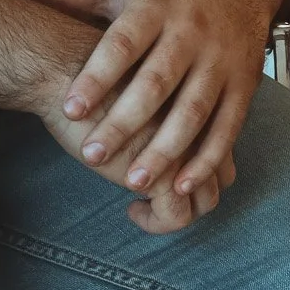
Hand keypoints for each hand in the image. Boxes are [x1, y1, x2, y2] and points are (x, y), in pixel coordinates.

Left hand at [14, 0, 273, 213]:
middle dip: (125, 121)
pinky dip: (208, 158)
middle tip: (91, 154)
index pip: (123, 43)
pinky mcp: (243, 86)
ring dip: (166, 148)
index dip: (98, 75)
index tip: (71, 107)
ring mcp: (220, 61)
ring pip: (194, 109)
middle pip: (158, 82)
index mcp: (154, 7)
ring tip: (133, 180)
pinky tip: (182, 184)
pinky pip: (227, 126)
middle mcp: (190, 32)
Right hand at [39, 86, 233, 234]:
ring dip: (173, 211)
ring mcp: (190, 150)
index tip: (171, 173)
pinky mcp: (166, 173)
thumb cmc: (95, 69)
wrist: (68, 68)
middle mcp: (205, 126)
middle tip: (159, 197)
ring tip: (140, 207)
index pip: (221, 146)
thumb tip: (158, 129)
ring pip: (204, 201)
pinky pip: (176, 216)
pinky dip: (154, 222)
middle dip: (193, 194)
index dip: (201, 167)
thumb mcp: (140, 77)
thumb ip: (160, 101)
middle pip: (220, 176)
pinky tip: (131, 210)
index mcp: (202, 98)